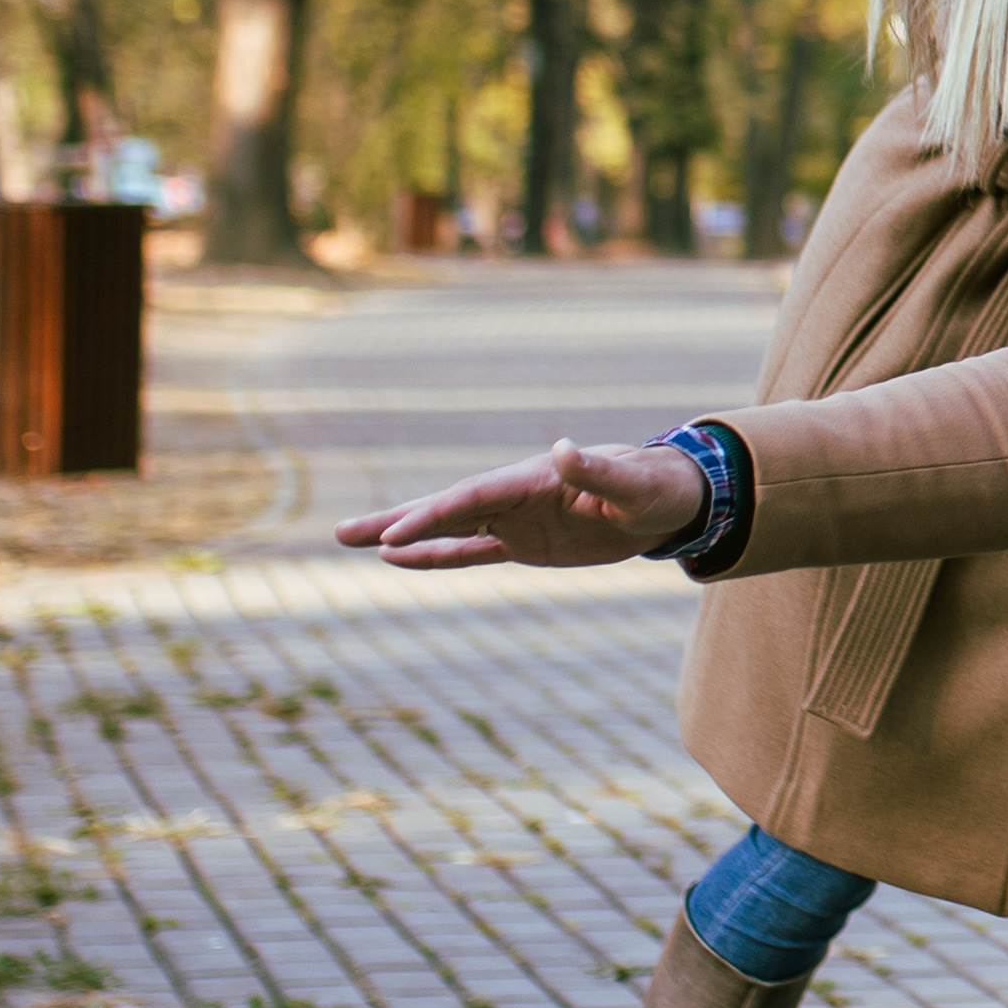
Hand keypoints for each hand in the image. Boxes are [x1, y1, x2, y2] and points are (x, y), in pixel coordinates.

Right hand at [335, 437, 704, 569]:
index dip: (431, 518)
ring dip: (402, 538)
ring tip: (353, 541)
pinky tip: (400, 560)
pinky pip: (472, 551)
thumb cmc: (654, 487)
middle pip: (443, 509)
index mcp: (532, 479)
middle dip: (394, 521)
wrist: (668, 501)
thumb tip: (562, 447)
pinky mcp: (523, 541)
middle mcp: (513, 496)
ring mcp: (514, 518)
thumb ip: (596, 471)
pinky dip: (436, 557)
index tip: (392, 535)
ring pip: (448, 530)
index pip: (471, 499)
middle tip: (340, 532)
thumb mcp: (632, 483)